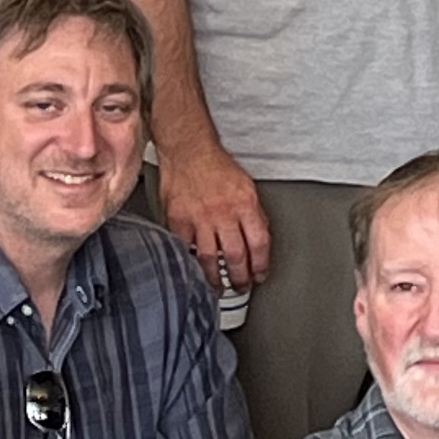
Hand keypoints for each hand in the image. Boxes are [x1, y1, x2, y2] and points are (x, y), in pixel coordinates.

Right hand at [163, 141, 270, 294]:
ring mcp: (199, 218)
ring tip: (218, 288)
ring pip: (209, 259)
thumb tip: (259, 240)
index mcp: (245, 204)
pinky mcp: (178, 220)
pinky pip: (184, 249)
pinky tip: (194, 272)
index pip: (259, 243)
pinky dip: (190, 263)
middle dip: (240, 278)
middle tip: (241, 287)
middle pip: (235, 256)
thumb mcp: (246, 187)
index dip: (261, 264)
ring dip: (215, 278)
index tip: (260, 275)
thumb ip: (253, 214)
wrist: (188, 150)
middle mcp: (223, 213)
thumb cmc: (217, 166)